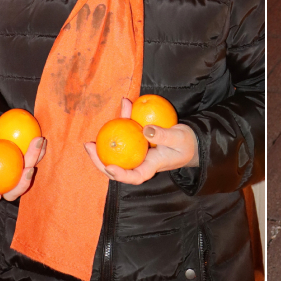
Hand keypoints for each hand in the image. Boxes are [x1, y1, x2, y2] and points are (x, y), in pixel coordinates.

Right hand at [0, 116, 46, 203]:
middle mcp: (1, 181)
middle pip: (11, 191)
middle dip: (22, 185)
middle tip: (29, 169)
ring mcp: (15, 175)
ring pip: (26, 176)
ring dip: (34, 161)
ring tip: (38, 145)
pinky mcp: (26, 165)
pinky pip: (33, 161)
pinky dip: (39, 152)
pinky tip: (42, 140)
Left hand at [84, 98, 199, 184]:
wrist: (191, 141)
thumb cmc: (187, 144)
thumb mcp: (179, 138)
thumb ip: (163, 135)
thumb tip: (145, 130)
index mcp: (151, 167)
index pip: (135, 176)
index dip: (121, 175)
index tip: (110, 167)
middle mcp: (140, 162)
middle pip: (117, 168)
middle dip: (100, 161)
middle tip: (89, 147)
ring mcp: (137, 153)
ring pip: (117, 151)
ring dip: (104, 143)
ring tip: (90, 140)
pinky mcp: (136, 141)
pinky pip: (125, 133)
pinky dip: (123, 120)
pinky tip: (124, 103)